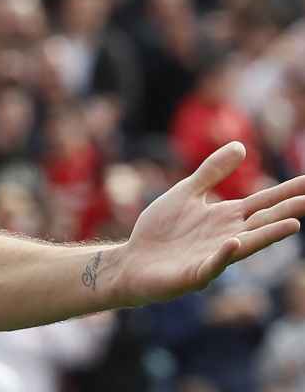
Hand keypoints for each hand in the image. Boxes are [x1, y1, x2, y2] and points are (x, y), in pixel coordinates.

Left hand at [115, 142, 304, 304]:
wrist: (133, 262)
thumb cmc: (162, 229)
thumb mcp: (186, 193)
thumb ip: (211, 172)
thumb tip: (242, 146)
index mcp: (226, 217)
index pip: (263, 202)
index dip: (286, 192)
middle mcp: (228, 236)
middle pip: (262, 221)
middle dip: (287, 212)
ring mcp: (214, 256)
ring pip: (246, 245)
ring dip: (268, 236)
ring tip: (293, 225)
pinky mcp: (195, 274)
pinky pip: (212, 264)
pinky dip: (223, 254)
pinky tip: (234, 242)